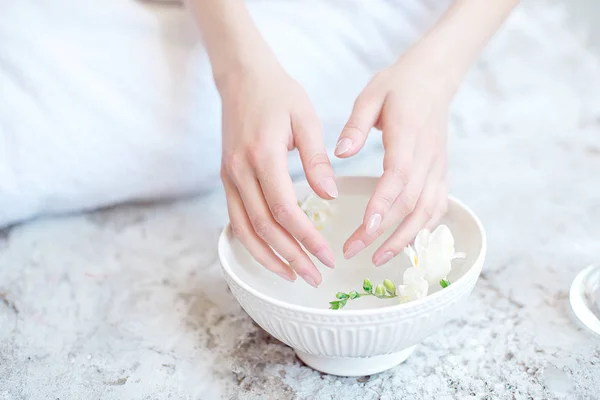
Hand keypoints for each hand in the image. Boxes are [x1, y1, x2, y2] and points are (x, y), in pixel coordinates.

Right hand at [220, 64, 336, 286]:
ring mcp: (229, 176)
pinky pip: (236, 219)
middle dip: (290, 256)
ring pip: (243, 230)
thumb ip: (316, 159)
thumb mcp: (305, 119)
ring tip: (291, 275)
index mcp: (262, 155)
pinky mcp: (227, 178)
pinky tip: (269, 254)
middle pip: (264, 227)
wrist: (242, 77)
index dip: (306, 237)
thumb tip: (329, 197)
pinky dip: (251, 242)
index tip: (327, 255)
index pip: (284, 209)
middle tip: (315, 276)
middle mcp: (240, 171)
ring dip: (267, 257)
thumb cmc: (278, 94)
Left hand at [335, 46, 457, 266]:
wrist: (435, 79)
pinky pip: (437, 207)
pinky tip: (405, 244)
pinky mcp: (442, 173)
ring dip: (405, 239)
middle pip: (410, 202)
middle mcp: (428, 156)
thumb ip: (356, 125)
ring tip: (377, 258)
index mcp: (408, 135)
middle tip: (353, 251)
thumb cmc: (398, 86)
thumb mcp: (371, 95)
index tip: (365, 227)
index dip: (383, 204)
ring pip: (427, 211)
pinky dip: (424, 229)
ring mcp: (438, 167)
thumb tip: (340, 153)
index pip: (398, 176)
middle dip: (383, 232)